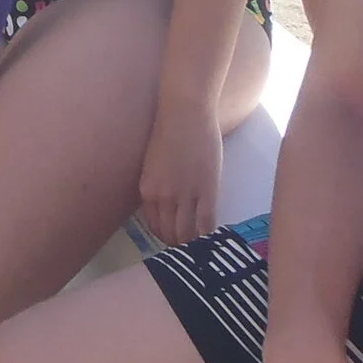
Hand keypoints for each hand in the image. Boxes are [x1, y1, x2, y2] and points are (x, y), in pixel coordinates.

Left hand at [136, 98, 223, 246]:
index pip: (155, 225)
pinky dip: (209, 236)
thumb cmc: (169, 133)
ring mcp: (185, 196)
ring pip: (188, 234)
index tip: (176, 239)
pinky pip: (207, 224)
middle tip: (192, 248)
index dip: (166, 236)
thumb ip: (160, 187)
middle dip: (180, 245)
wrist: (184, 114)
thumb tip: (170, 206)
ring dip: (194, 244)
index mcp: (147, 190)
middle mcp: (162, 197)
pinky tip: (215, 239)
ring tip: (203, 248)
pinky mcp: (207, 192)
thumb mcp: (154, 166)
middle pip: (171, 234)